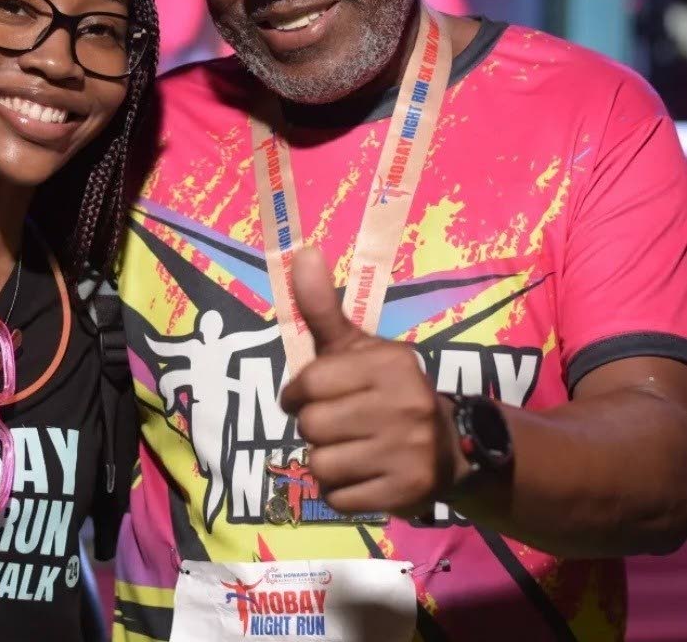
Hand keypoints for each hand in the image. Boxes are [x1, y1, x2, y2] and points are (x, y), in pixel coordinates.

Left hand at [278, 248, 468, 518]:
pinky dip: (339, 491)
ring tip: (350, 450)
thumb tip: (302, 252)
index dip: (297, 394)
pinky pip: (336, 498)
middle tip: (336, 426)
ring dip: (325, 460)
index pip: (309, 384)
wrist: (453, 447)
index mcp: (389, 364)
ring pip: (320, 464)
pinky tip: (361, 475)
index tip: (307, 397)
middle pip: (311, 427)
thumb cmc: (388, 391)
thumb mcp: (358, 346)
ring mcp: (409, 452)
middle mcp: (404, 405)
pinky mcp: (407, 493)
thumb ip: (323, 306)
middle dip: (313, 428)